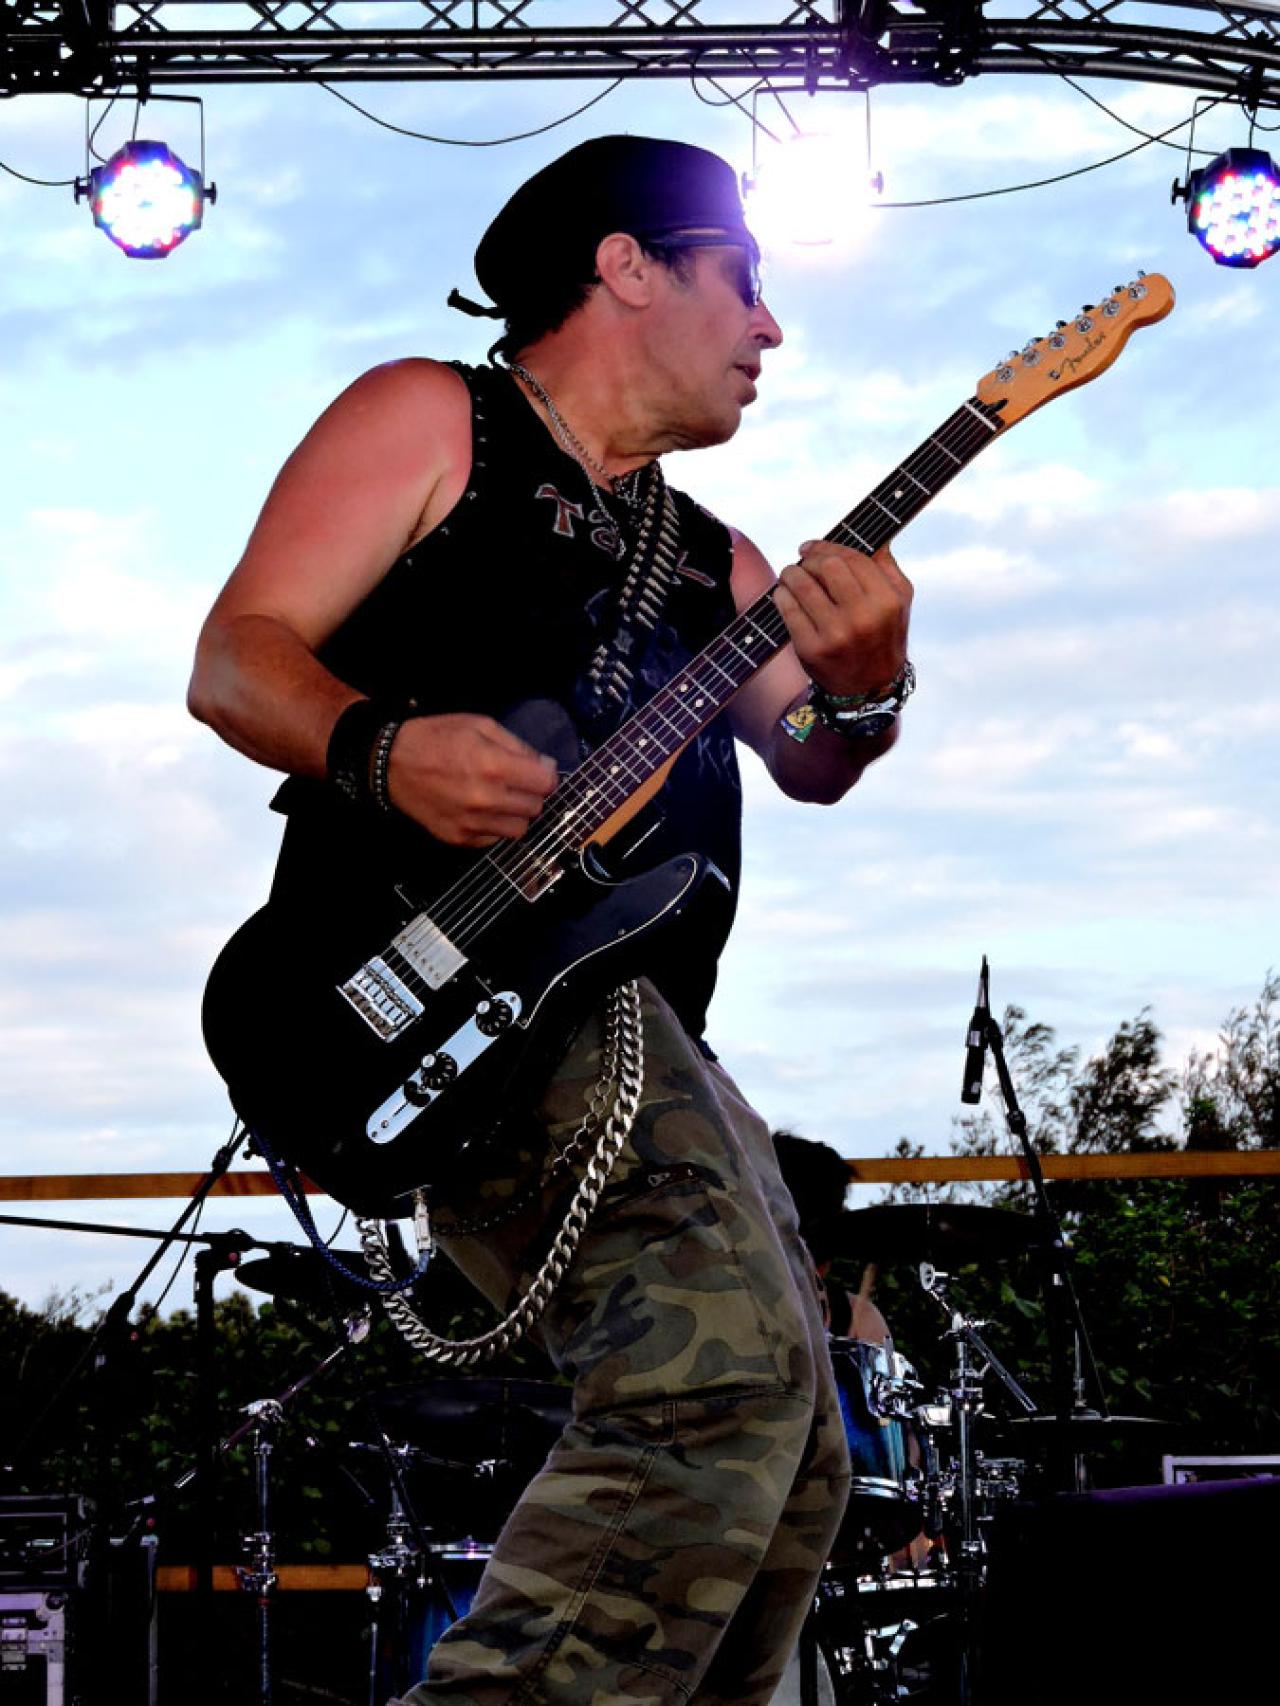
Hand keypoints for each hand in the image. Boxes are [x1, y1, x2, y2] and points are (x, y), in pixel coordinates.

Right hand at [387, 713, 557, 845]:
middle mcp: (485, 799)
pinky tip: (480, 810)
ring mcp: (472, 823)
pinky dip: (494, 826)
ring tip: (500, 798)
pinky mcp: (459, 838)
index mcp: (493, 766)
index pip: (546, 783)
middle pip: (536, 807)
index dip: (546, 774)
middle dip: (531, 792)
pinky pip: (494, 839)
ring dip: (516, 813)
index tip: (538, 770)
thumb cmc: (436, 738)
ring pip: (519, 829)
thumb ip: (517, 746)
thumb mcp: (479, 725)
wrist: (391, 763)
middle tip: (516, 781)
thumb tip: (545, 766)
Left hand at [774, 540, 911, 697]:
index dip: (827, 546)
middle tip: (802, 562)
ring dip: (790, 573)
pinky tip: (784, 594)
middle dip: (808, 559)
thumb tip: (876, 536)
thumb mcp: (898, 603)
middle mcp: (863, 618)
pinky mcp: (811, 650)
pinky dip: (781, 595)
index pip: (852, 558)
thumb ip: (887, 567)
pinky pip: (788, 609)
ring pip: (802, 585)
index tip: (811, 546)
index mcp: (886, 602)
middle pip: (826, 567)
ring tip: (790, 575)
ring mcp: (835, 635)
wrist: (869, 688)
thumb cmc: (882, 636)